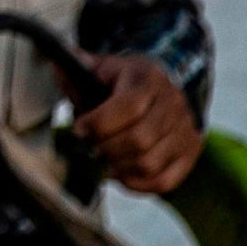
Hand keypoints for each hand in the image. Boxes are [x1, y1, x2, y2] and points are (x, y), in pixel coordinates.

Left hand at [70, 53, 201, 193]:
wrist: (160, 89)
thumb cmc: (122, 82)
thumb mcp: (102, 68)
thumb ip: (78, 70)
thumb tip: (57, 61)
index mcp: (148, 78)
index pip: (129, 106)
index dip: (99, 123)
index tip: (79, 129)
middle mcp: (172, 103)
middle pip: (139, 139)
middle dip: (105, 148)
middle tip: (89, 148)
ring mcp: (185, 130)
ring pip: (149, 163)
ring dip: (117, 167)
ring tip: (101, 160)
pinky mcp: (189, 153)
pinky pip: (163, 181)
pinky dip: (136, 184)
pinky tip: (119, 172)